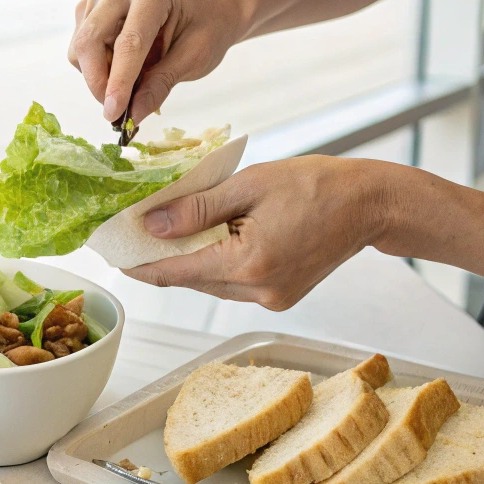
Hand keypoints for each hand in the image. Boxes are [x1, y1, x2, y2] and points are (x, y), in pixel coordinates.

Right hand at [68, 0, 245, 123]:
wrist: (207, 9)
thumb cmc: (206, 29)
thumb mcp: (193, 59)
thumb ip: (160, 85)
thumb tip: (133, 116)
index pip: (128, 42)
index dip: (118, 82)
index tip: (113, 113)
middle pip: (90, 40)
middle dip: (98, 83)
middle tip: (117, 111)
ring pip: (81, 46)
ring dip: (98, 75)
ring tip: (130, 81)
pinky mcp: (91, 5)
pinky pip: (79, 45)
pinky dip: (95, 66)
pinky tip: (120, 65)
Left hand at [125, 157, 386, 309]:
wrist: (370, 204)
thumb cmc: (316, 184)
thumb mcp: (249, 185)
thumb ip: (197, 209)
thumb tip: (151, 226)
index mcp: (248, 264)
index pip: (175, 272)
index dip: (139, 264)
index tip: (114, 252)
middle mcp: (258, 292)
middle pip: (190, 281)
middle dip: (161, 258)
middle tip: (135, 234)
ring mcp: (271, 300)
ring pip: (210, 284)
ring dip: (189, 261)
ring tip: (168, 233)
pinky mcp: (280, 298)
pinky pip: (232, 284)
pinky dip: (215, 263)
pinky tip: (210, 239)